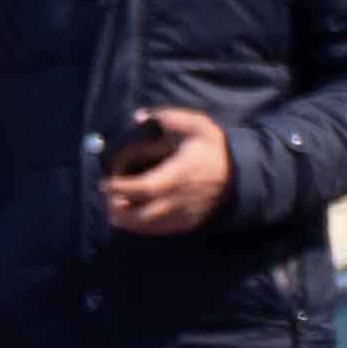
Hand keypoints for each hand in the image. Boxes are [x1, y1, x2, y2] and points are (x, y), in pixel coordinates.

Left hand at [98, 106, 234, 236]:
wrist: (242, 175)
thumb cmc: (216, 149)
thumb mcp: (197, 126)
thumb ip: (168, 118)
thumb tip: (139, 116)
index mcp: (179, 174)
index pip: (143, 187)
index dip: (120, 188)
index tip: (104, 183)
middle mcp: (178, 199)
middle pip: (137, 215)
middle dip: (116, 207)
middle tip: (108, 196)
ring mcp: (182, 215)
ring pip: (144, 227)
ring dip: (125, 219)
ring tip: (115, 206)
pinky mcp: (185, 224)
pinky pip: (156, 231)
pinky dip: (140, 225)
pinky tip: (134, 214)